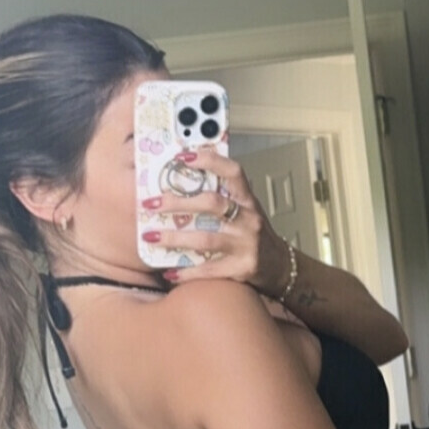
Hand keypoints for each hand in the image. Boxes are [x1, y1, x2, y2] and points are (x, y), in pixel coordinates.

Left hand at [139, 146, 290, 296]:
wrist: (279, 266)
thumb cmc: (253, 234)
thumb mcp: (243, 210)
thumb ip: (220, 196)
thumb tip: (180, 182)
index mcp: (247, 200)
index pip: (232, 172)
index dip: (209, 161)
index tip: (182, 157)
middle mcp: (249, 219)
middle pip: (212, 204)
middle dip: (177, 203)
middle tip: (150, 204)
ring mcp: (247, 244)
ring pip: (206, 238)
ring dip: (174, 238)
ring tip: (151, 236)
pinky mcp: (243, 268)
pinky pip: (209, 269)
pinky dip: (187, 271)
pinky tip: (170, 272)